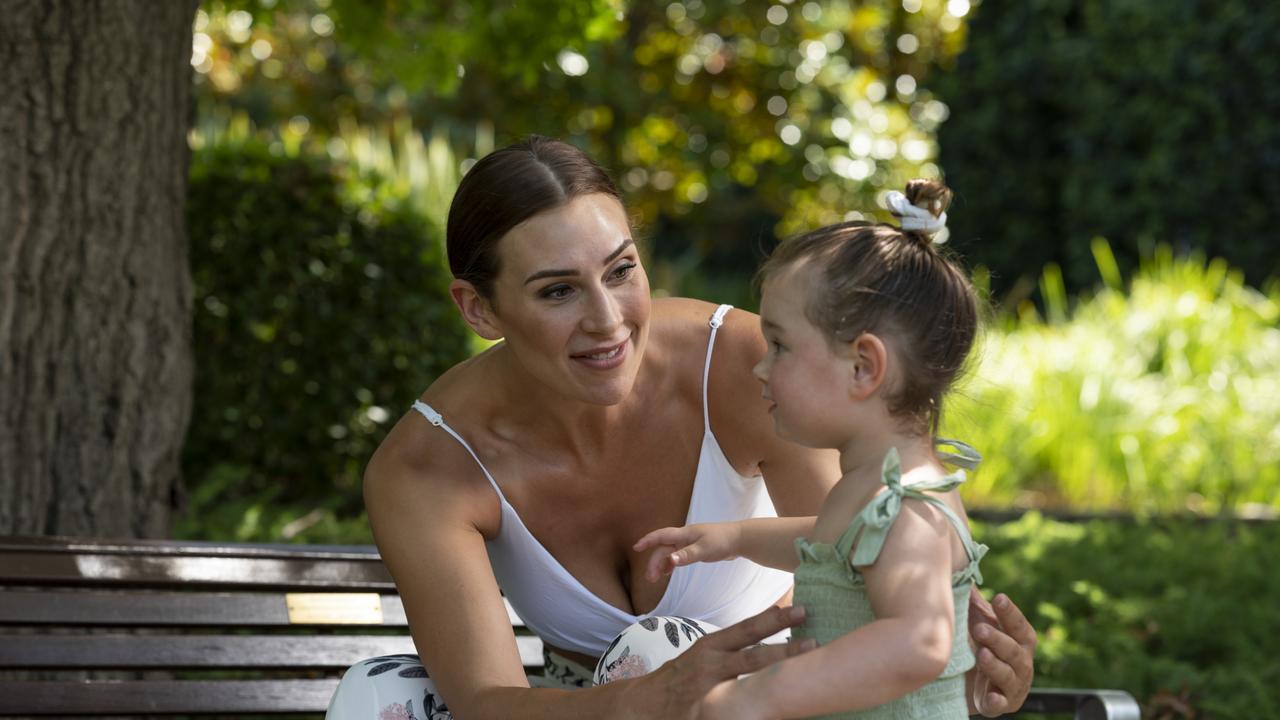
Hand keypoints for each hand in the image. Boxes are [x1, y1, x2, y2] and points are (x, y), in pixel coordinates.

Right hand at [624, 605, 814, 719]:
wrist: (644, 703)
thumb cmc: (680, 677)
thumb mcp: (703, 656)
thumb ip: (733, 648)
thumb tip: (768, 634)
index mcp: (712, 646)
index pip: (747, 629)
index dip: (774, 620)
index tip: (801, 610)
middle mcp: (711, 663)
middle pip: (753, 653)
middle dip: (784, 646)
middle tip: (814, 642)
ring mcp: (710, 688)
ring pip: (750, 681)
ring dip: (777, 674)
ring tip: (805, 676)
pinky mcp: (708, 710)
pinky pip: (738, 710)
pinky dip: (757, 709)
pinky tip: (778, 710)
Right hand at [634, 522, 740, 581]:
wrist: (739, 539)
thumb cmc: (722, 541)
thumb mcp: (704, 550)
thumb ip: (687, 555)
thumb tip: (670, 560)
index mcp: (684, 534)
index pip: (661, 536)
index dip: (647, 541)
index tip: (636, 548)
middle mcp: (684, 537)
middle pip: (663, 549)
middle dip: (654, 562)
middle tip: (650, 579)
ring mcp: (689, 543)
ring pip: (669, 553)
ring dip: (661, 564)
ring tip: (655, 578)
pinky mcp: (695, 549)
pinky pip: (677, 556)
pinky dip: (670, 563)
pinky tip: (668, 572)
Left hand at [968, 588, 1036, 715]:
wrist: (974, 688)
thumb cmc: (981, 649)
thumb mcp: (979, 625)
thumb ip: (975, 604)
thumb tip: (962, 571)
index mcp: (1020, 641)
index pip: (1020, 626)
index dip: (1011, 613)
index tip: (998, 597)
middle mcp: (1022, 663)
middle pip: (1015, 651)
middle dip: (998, 639)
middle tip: (978, 629)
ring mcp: (1013, 686)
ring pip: (1009, 676)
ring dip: (996, 666)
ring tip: (981, 655)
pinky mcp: (1001, 705)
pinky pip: (1000, 704)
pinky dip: (996, 701)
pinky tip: (990, 697)